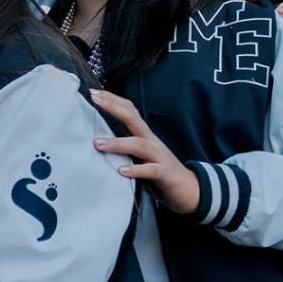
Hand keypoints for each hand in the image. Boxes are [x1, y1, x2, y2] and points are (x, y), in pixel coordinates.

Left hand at [90, 89, 201, 214]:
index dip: (113, 100)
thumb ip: (124, 147)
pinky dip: (136, 169)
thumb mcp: (140, 156)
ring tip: (97, 143)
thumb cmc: (159, 171)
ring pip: (139, 144)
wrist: (189, 189)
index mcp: (145, 135)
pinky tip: (121, 170)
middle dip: (114, 107)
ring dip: (118, 143)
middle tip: (94, 98)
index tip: (93, 91)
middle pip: (133, 119)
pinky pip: (150, 170)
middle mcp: (152, 142)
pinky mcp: (164, 173)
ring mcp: (159, 156)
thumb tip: (96, 141)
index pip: (130, 111)